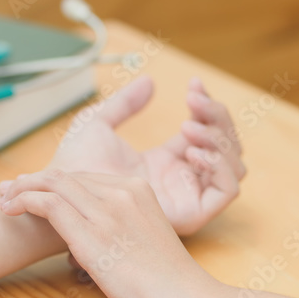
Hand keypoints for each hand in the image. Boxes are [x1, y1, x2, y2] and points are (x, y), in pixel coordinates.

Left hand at [0, 170, 216, 297]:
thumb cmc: (170, 286)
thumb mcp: (146, 244)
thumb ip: (121, 232)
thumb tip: (88, 242)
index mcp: (140, 190)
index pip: (84, 177)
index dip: (54, 183)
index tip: (31, 191)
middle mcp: (123, 192)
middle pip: (65, 176)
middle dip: (32, 181)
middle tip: (8, 192)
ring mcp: (108, 211)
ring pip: (52, 184)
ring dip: (22, 189)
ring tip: (3, 200)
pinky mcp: (93, 234)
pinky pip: (49, 204)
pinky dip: (24, 201)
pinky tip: (11, 209)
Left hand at [35, 75, 245, 235]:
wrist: (65, 199)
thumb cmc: (74, 170)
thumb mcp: (98, 126)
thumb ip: (124, 104)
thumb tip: (149, 81)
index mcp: (166, 161)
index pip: (206, 131)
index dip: (207, 106)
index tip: (193, 84)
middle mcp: (182, 179)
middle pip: (226, 146)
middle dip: (217, 117)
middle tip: (194, 100)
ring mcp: (189, 198)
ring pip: (234, 166)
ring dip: (219, 139)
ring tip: (188, 127)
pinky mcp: (190, 216)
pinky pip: (226, 190)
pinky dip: (219, 165)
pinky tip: (192, 150)